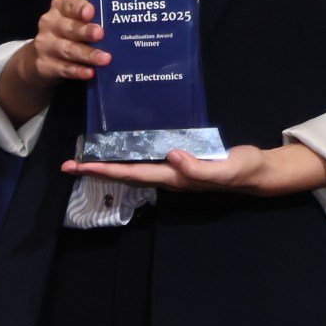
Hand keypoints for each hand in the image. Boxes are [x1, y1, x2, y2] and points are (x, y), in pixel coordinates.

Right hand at [0, 0, 106, 124]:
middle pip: (68, 27)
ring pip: (67, 49)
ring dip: (87, 54)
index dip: (79, 8)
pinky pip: (63, 68)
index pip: (68, 4)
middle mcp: (49, 23)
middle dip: (85, 31)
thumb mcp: (80, 22)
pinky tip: (90, 73)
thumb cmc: (72, 34)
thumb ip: (96, 19)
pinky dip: (77, 71)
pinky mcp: (44, 65)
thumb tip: (124, 25)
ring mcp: (44, 45)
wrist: (44, 58)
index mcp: (60, 8)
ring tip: (105, 59)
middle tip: (100, 34)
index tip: (91, 12)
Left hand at [59, 139, 325, 197]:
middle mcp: (168, 175)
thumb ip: (199, 167)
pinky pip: (147, 158)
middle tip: (67, 165)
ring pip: (133, 167)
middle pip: (125, 173)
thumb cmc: (242, 170)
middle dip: (96, 170)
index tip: (79, 167)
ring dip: (108, 163)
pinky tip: (121, 147)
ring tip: (84, 158)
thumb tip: (171, 156)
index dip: (104, 170)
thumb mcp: (225, 169)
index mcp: (174, 178)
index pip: (132, 174)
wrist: (258, 171)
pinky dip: (129, 154)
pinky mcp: (180, 160)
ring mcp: (173, 169)